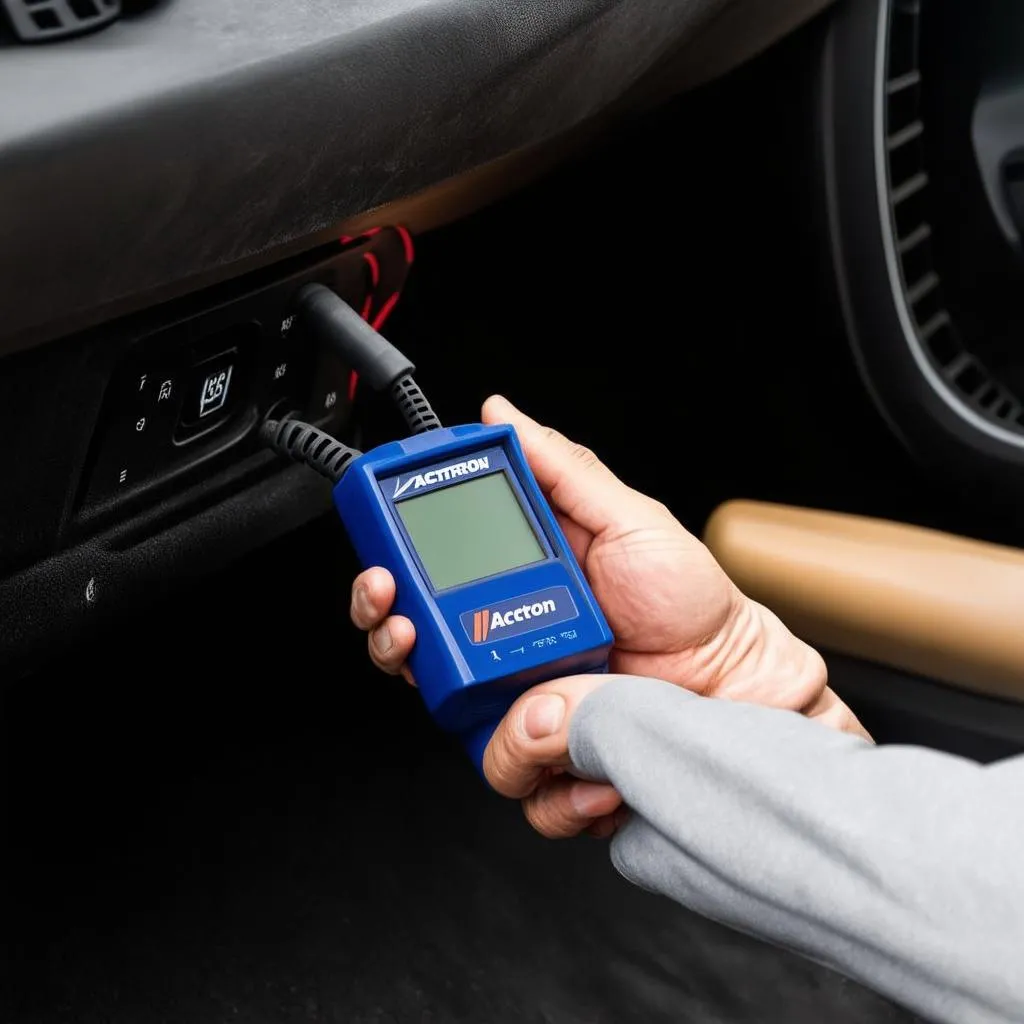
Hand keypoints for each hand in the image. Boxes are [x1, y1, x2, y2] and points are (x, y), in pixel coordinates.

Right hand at [351, 396, 864, 729]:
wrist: (732, 672)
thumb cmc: (685, 595)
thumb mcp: (625, 515)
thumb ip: (562, 467)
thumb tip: (503, 414)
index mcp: (512, 580)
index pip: (424, 579)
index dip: (389, 578)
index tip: (385, 571)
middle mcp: (504, 642)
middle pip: (412, 650)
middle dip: (394, 638)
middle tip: (409, 625)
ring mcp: (523, 700)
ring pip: (456, 724)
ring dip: (485, 715)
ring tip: (546, 697)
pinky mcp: (551, 753)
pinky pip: (517, 774)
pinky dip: (546, 772)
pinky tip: (585, 747)